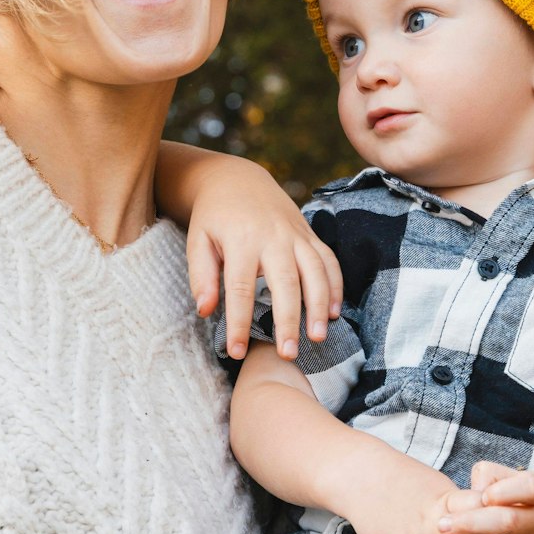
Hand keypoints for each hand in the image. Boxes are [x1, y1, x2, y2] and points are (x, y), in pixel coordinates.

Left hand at [185, 159, 341, 361]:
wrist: (237, 179)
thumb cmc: (214, 217)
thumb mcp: (197, 241)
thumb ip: (201, 276)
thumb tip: (206, 311)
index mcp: (241, 240)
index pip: (241, 288)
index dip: (239, 323)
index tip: (237, 352)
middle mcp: (273, 237)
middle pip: (285, 283)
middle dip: (288, 320)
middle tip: (289, 354)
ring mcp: (296, 234)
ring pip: (315, 271)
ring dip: (320, 306)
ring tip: (319, 337)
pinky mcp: (310, 234)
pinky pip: (329, 260)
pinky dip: (336, 286)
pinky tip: (335, 313)